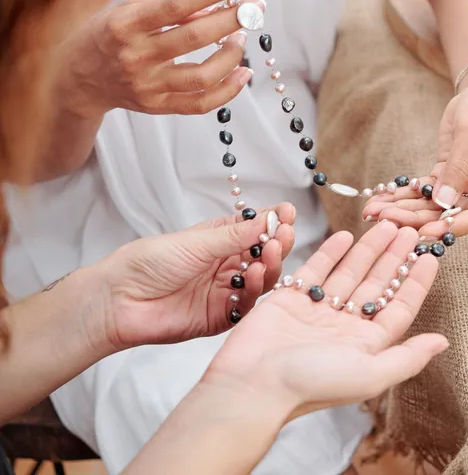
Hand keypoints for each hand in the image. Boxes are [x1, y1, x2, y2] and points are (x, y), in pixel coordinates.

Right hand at [58, 0, 258, 119]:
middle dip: (231, 20)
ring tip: (241, 38)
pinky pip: (201, 103)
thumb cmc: (106, 37)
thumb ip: (171, 10)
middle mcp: (136, 56)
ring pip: (202, 75)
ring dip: (231, 55)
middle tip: (253, 9)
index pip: (175, 5)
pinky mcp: (158, 106)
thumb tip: (215, 7)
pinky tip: (242, 73)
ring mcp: (148, 85)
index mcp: (125, 25)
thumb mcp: (129, 11)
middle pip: (194, 38)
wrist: (78, 79)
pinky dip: (229, 90)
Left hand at [98, 204, 295, 349]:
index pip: (254, 229)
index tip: (287, 213)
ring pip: (262, 280)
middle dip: (277, 243)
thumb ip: (234, 235)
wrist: (118, 300)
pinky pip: (248, 305)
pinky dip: (256, 291)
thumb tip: (267, 218)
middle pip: (264, 255)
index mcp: (219, 240)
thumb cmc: (148, 263)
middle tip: (285, 234)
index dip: (272, 222)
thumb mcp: (196, 242)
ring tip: (272, 253)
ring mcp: (226, 291)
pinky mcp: (222, 317)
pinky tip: (256, 276)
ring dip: (271, 265)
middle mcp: (226, 265)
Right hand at [202, 222, 447, 420]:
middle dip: (394, 258)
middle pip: (376, 286)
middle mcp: (344, 328)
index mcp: (365, 346)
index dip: (416, 283)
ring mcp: (316, 312)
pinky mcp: (288, 300)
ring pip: (349, 274)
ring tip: (386, 226)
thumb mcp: (371, 375)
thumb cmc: (312, 385)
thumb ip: (408, 357)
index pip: (399, 308)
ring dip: (368, 250)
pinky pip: (315, 271)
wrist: (252, 385)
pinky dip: (331, 253)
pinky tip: (346, 235)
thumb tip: (443, 343)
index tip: (430, 257)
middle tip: (410, 230)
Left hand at [361, 59, 467, 236]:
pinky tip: (383, 199)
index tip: (423, 231)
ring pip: (434, 205)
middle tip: (385, 220)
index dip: (450, 226)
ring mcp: (465, 182)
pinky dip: (406, 194)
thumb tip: (444, 204)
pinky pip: (427, 190)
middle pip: (449, 214)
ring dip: (405, 209)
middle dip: (416, 219)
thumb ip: (458, 169)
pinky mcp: (448, 173)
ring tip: (373, 212)